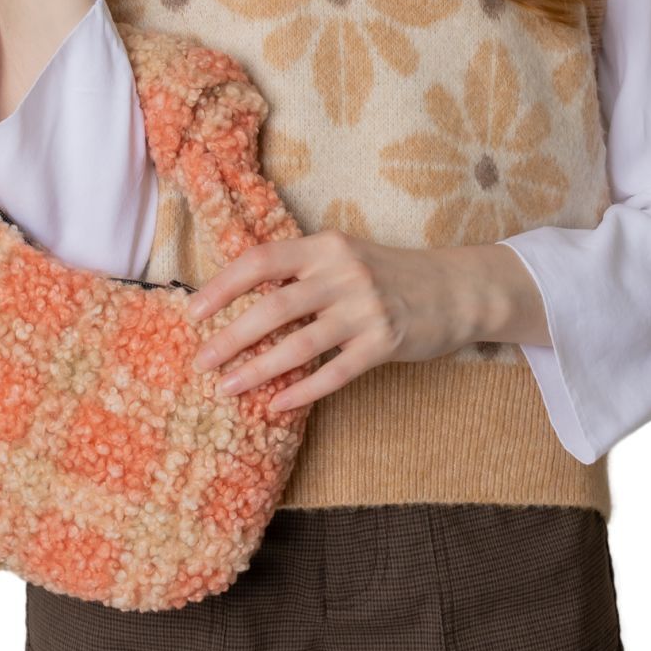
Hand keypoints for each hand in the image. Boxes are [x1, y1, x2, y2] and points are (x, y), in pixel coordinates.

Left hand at [184, 229, 547, 411]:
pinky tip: (277, 404)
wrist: (456, 288)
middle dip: (232, 338)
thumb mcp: (344, 257)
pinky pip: (335, 372)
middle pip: (274, 307)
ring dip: (258, 370)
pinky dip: (302, 391)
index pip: (262, 261)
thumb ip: (301, 271)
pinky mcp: (385, 342)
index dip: (224, 286)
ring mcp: (366, 309)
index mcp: (326, 246)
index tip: (195, 312)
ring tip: (228, 388)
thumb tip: (242, 297)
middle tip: (202, 362)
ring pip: (300, 345)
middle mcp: (344, 273)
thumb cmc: (388, 274)